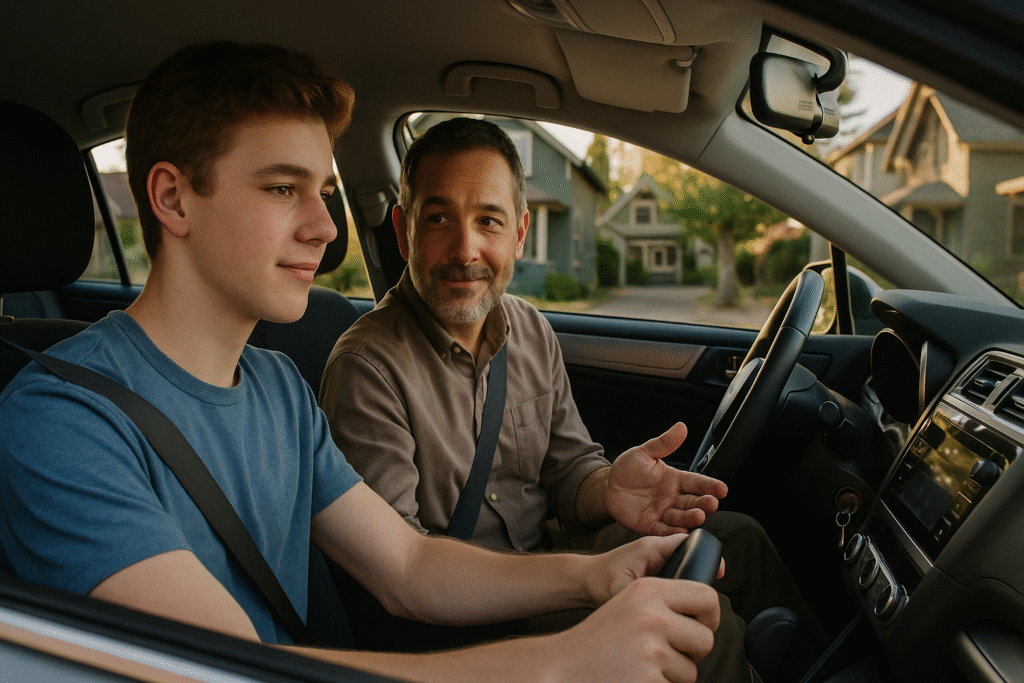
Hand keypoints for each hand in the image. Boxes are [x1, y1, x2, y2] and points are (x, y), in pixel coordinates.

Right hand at [553, 571, 719, 682]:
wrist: (561, 667)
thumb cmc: (597, 639)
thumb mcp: (628, 603)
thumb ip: (664, 602)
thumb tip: (707, 613)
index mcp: (648, 590)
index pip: (707, 597)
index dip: (709, 616)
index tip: (700, 625)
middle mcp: (652, 616)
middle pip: (705, 639)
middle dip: (691, 652)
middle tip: (666, 653)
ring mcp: (651, 650)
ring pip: (691, 671)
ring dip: (672, 675)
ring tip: (641, 666)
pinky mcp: (650, 680)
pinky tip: (635, 678)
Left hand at [584, 533, 724, 606]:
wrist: (585, 581)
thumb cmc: (598, 580)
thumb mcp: (619, 588)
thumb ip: (639, 593)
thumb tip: (661, 606)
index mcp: (651, 546)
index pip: (688, 542)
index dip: (706, 554)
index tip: (718, 571)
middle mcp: (657, 551)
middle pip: (691, 556)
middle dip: (703, 571)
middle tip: (711, 594)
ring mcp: (657, 562)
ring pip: (686, 567)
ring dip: (694, 582)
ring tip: (701, 603)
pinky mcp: (656, 572)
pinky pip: (678, 576)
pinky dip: (684, 589)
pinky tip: (687, 607)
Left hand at [604, 422, 727, 534]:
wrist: (607, 487)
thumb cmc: (628, 469)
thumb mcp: (644, 453)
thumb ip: (663, 443)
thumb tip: (681, 427)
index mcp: (675, 480)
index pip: (697, 482)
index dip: (710, 486)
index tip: (722, 489)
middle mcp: (673, 498)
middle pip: (693, 501)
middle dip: (704, 503)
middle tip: (712, 503)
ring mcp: (663, 513)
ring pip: (681, 517)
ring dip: (691, 518)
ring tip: (699, 516)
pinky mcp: (650, 526)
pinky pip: (663, 530)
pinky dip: (673, 532)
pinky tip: (681, 533)